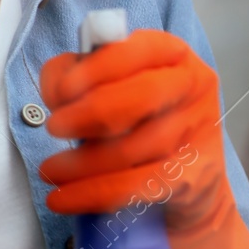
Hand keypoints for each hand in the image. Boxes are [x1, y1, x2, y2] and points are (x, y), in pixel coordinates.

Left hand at [36, 28, 223, 229]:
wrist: (190, 179)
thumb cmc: (141, 119)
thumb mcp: (112, 83)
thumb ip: (78, 74)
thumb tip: (57, 93)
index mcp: (171, 53)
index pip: (132, 50)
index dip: (92, 70)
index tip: (60, 93)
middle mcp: (192, 86)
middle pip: (139, 97)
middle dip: (88, 114)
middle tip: (54, 128)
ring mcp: (198, 132)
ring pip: (133, 148)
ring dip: (81, 163)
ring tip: (50, 170)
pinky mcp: (193, 177)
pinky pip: (136, 186)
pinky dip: (92, 194)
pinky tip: (62, 198)